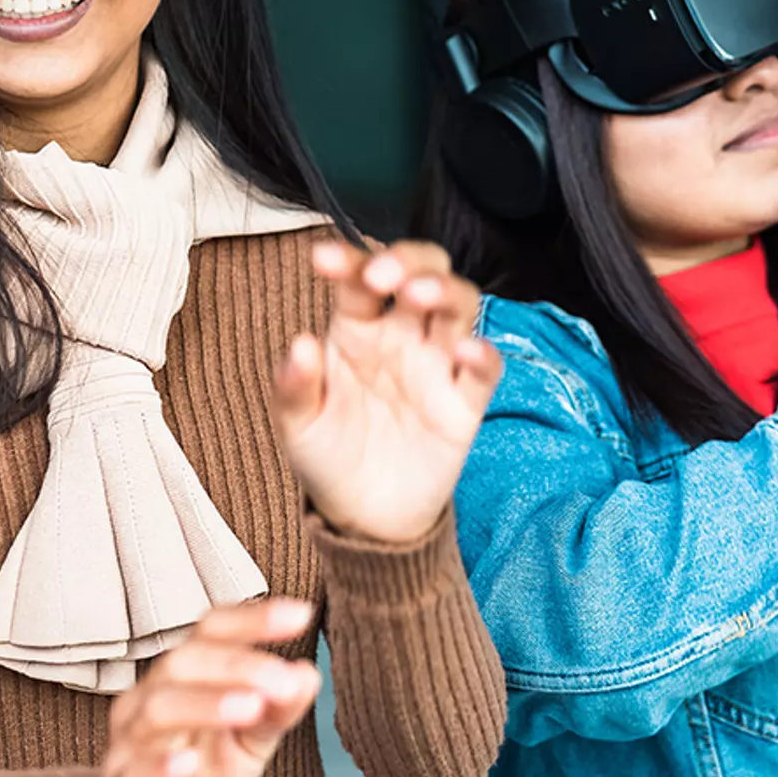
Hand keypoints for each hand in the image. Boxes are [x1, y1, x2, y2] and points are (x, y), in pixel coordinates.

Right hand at [95, 599, 321, 776]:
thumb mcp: (249, 745)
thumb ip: (276, 711)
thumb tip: (307, 674)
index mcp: (182, 678)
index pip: (211, 631)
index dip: (252, 619)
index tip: (300, 615)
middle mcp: (148, 699)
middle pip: (184, 662)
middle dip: (238, 666)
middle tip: (283, 682)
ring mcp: (128, 745)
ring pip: (156, 709)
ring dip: (206, 704)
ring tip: (249, 709)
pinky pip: (130, 775)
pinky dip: (158, 768)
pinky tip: (187, 764)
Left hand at [272, 240, 504, 544]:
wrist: (363, 517)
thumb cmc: (327, 456)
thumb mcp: (296, 424)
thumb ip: (294, 385)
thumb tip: (299, 345)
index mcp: (356, 328)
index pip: (359, 279)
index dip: (347, 260)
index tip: (323, 259)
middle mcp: (401, 336)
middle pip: (421, 272)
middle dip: (408, 260)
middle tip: (383, 276)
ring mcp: (436, 366)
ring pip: (458, 306)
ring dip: (445, 290)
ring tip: (420, 294)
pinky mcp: (463, 404)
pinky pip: (483, 370)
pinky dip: (483, 354)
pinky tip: (467, 350)